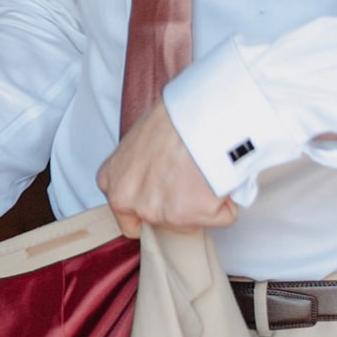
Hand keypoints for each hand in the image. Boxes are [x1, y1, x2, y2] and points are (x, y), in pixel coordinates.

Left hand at [97, 102, 236, 236]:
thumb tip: (160, 179)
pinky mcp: (187, 215)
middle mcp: (126, 200)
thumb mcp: (138, 142)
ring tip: (204, 170)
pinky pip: (220, 216)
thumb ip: (140, 170)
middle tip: (192, 175)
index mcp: (111, 182)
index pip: (127, 218)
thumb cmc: (174, 118)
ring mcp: (156, 211)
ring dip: (204, 202)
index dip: (154, 209)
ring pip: (191, 222)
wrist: (199, 113)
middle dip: (181, 206)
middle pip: (161, 222)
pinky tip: (219, 175)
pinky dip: (226, 200)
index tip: (168, 201)